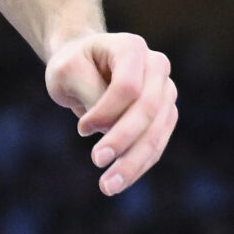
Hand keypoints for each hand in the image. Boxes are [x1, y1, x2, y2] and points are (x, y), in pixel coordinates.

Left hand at [45, 31, 176, 196]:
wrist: (83, 63)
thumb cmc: (73, 65)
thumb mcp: (67, 71)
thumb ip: (90, 93)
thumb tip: (112, 130)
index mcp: (131, 47)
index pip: (128, 86)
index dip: (106, 112)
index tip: (81, 130)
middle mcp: (156, 66)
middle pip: (148, 110)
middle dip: (123, 141)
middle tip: (97, 162)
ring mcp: (166, 91)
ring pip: (157, 132)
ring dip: (134, 162)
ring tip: (108, 186)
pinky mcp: (166, 115)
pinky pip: (157, 144)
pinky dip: (138, 165)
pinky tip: (119, 181)